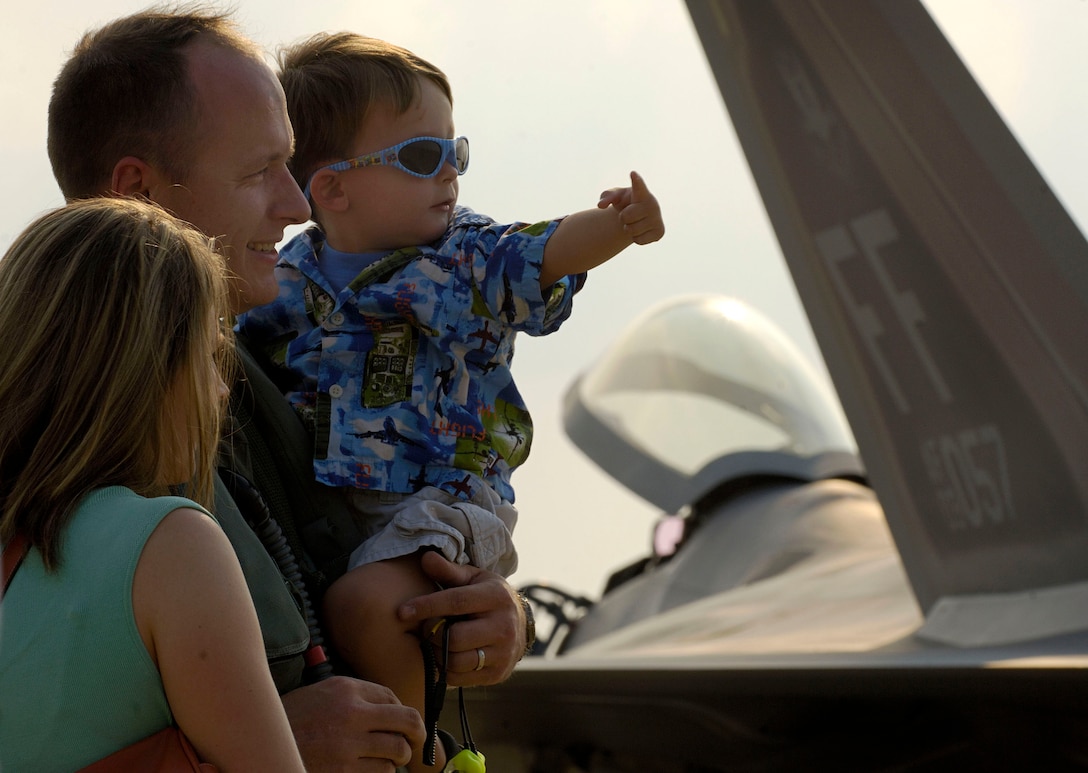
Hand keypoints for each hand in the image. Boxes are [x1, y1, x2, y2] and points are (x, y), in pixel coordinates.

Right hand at [282, 675, 424, 771]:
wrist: (263, 742)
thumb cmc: (293, 718)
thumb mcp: (323, 692)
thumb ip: (356, 696)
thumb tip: (392, 708)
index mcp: (347, 689)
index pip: (393, 697)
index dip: (403, 711)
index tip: (406, 723)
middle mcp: (352, 713)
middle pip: (408, 721)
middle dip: (419, 733)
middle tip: (418, 741)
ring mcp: (348, 744)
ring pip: (397, 751)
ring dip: (398, 756)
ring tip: (391, 757)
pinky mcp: (344, 771)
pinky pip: (381, 772)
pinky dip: (382, 771)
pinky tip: (370, 767)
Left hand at [398, 551, 523, 685]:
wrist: (519, 625)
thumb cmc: (488, 597)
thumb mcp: (474, 578)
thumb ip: (449, 571)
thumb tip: (425, 558)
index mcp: (496, 597)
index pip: (456, 602)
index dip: (426, 606)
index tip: (402, 611)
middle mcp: (503, 626)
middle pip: (454, 637)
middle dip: (432, 633)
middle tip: (426, 628)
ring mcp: (503, 653)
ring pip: (456, 661)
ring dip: (437, 653)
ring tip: (435, 641)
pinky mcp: (497, 674)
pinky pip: (459, 678)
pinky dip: (445, 669)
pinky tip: (445, 655)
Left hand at [597, 170, 665, 244]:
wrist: (639, 217)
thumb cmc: (625, 203)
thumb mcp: (615, 197)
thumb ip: (606, 197)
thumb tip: (600, 205)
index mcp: (641, 192)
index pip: (638, 186)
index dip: (636, 181)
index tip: (632, 174)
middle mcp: (652, 203)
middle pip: (627, 216)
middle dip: (623, 218)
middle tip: (628, 215)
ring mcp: (658, 218)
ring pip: (632, 230)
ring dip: (629, 228)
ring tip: (635, 222)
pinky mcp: (660, 232)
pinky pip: (638, 240)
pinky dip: (635, 238)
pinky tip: (641, 230)